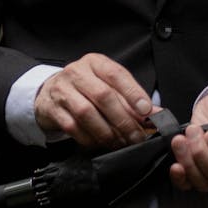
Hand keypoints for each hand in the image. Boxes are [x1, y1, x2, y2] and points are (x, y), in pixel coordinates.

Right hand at [34, 53, 153, 148]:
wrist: (50, 92)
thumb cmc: (85, 88)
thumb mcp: (107, 85)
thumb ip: (130, 98)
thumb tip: (156, 114)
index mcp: (95, 62)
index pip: (116, 74)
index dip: (133, 92)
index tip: (146, 111)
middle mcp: (77, 73)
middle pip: (103, 95)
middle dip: (123, 119)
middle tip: (136, 136)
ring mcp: (62, 90)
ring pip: (87, 113)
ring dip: (107, 132)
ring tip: (120, 142)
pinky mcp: (53, 109)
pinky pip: (73, 127)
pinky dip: (89, 139)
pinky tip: (101, 144)